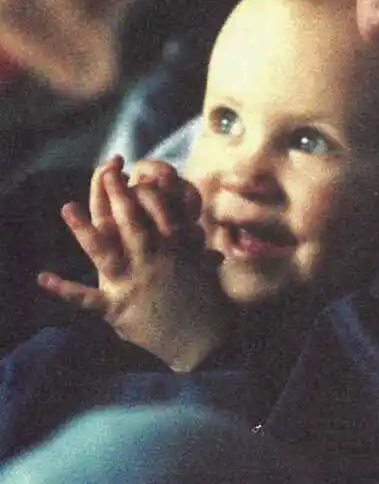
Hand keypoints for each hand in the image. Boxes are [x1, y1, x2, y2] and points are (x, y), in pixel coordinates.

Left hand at [38, 158, 231, 370]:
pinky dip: (64, 289)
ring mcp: (130, 283)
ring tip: (67, 208)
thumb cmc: (203, 297)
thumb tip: (182, 214)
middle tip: (107, 171)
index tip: (133, 172)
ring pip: (104, 250)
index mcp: (169, 247)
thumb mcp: (199, 260)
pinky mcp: (116, 309)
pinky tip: (43, 277)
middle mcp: (148, 260)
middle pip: (128, 220)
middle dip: (116, 193)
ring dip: (83, 229)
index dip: (142, 188)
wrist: (201, 339)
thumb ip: (190, 237)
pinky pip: (86, 299)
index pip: (155, 210)